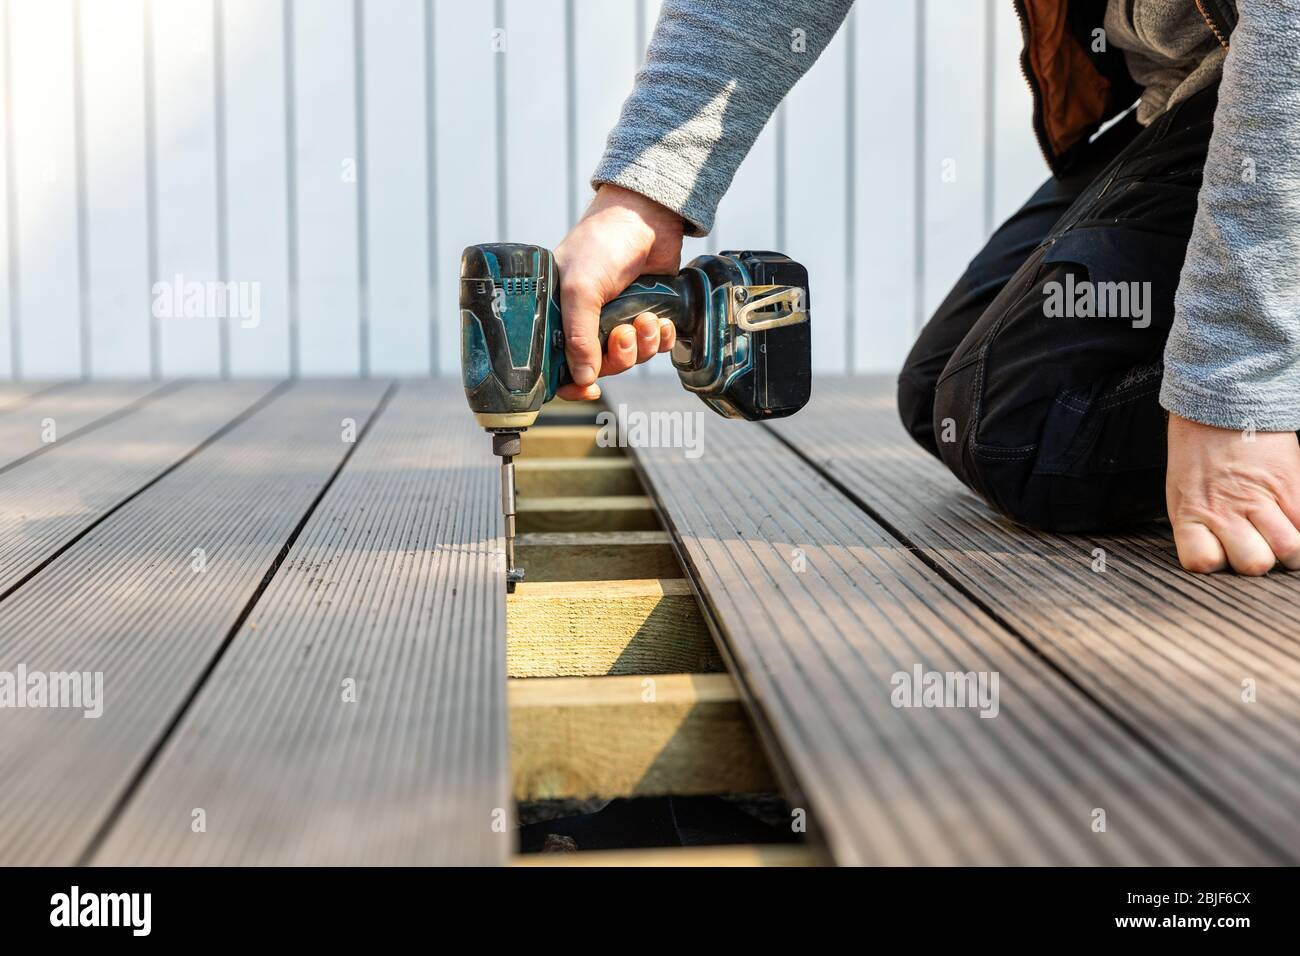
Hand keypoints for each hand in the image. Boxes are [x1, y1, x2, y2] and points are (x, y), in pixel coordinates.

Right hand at [552, 184, 684, 400]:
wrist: (647, 216)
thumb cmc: (602, 243)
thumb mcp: (581, 288)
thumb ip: (579, 336)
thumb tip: (583, 379)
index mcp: (559, 314)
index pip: (558, 363)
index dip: (571, 383)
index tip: (589, 390)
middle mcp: (586, 320)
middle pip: (600, 366)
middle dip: (618, 356)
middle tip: (624, 333)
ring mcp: (617, 317)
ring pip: (630, 357)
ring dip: (642, 345)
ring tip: (646, 318)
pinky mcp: (646, 312)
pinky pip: (653, 345)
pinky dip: (659, 339)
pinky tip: (661, 322)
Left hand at [1166, 412, 1299, 573]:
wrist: (1222, 403)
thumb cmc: (1198, 452)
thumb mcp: (1181, 492)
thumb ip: (1197, 527)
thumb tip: (1218, 559)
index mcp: (1191, 513)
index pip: (1202, 561)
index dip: (1214, 561)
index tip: (1219, 552)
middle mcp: (1226, 509)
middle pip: (1254, 563)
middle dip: (1258, 560)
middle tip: (1255, 542)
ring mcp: (1262, 498)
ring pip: (1290, 549)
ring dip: (1290, 550)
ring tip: (1281, 535)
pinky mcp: (1292, 485)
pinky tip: (1295, 522)